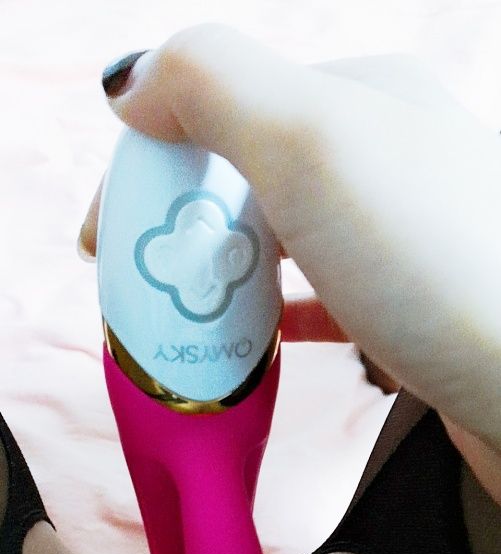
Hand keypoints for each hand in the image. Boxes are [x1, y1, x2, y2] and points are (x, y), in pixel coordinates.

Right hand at [79, 24, 500, 501]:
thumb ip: (212, 86)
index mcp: (366, 98)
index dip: (155, 171)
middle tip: (143, 293)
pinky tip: (262, 345)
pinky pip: (326, 306)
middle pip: (254, 182)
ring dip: (227, 280)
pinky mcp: (416, 314)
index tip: (105, 244)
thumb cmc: (432, 265)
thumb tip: (135, 85)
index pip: (227, 111)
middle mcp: (393, 161)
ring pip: (287, 248)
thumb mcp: (312, 137)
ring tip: (187, 324)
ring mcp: (407, 242)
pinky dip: (280, 321)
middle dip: (186, 231)